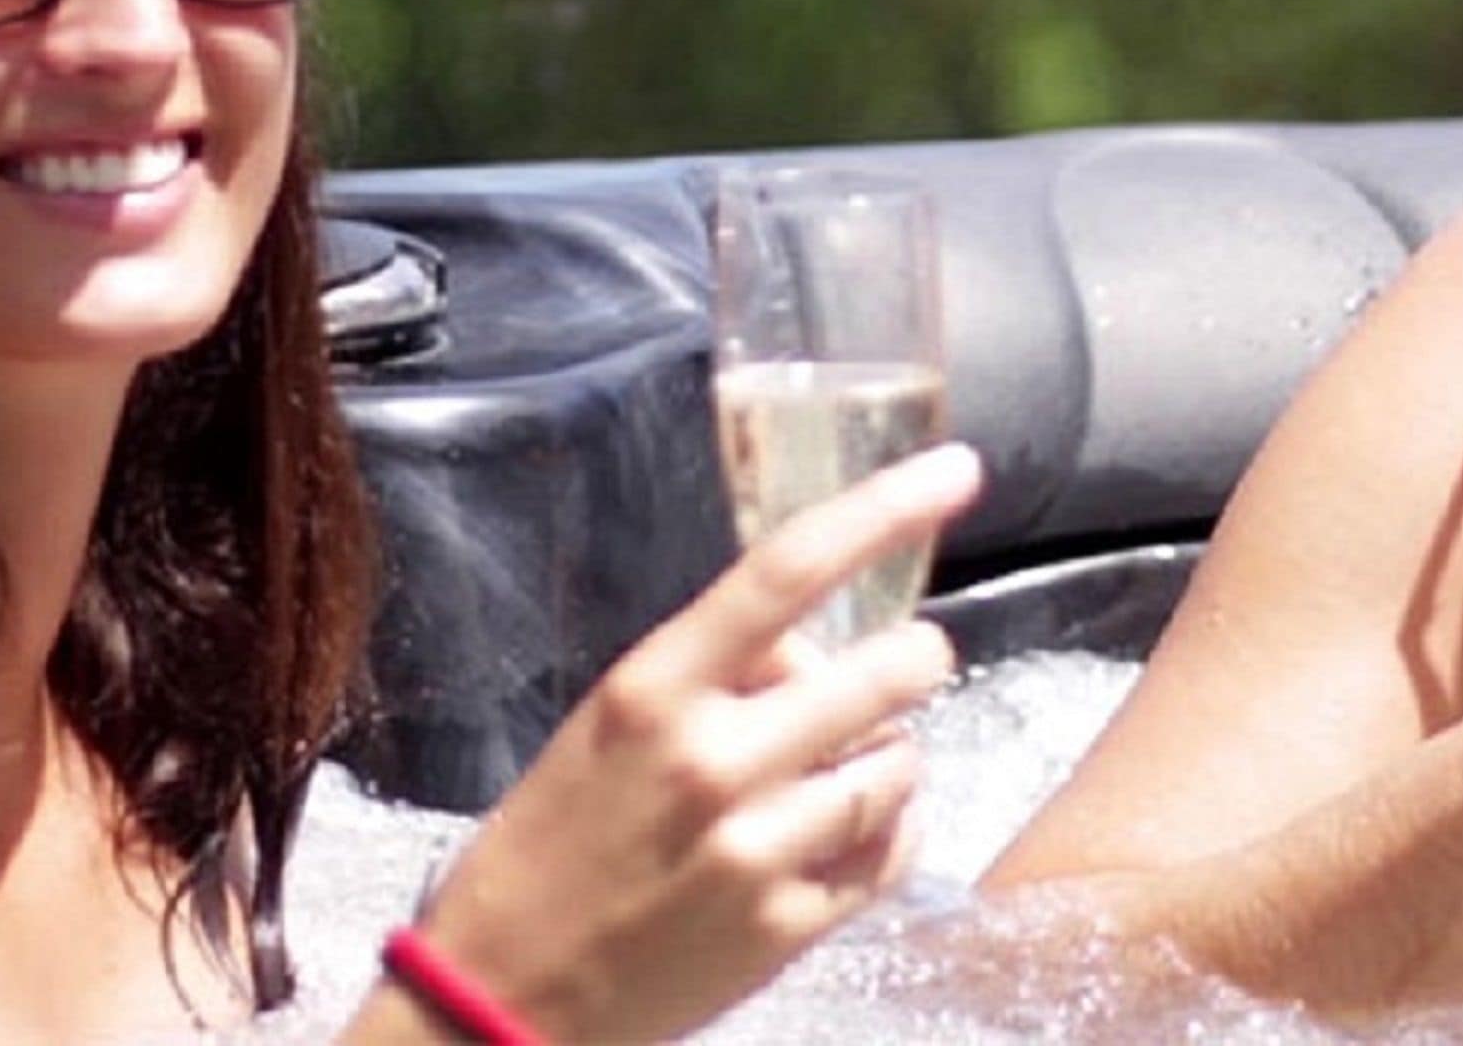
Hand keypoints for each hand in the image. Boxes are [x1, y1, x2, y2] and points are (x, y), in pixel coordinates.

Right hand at [391, 441, 982, 1044]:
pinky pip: (893, 851)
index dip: (886, 508)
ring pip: (900, 765)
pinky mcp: (788, 929)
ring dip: (895, 753)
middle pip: (883, 671)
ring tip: (852, 764)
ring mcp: (756, 852)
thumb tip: (816, 644)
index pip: (787, 571)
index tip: (958, 470)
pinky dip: (892, 829)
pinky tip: (855, 829)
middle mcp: (712, 762)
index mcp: (652, 690)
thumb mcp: (607, 725)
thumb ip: (713, 675)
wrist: (504, 999)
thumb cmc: (550, 844)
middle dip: (916, 656)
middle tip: (913, 658)